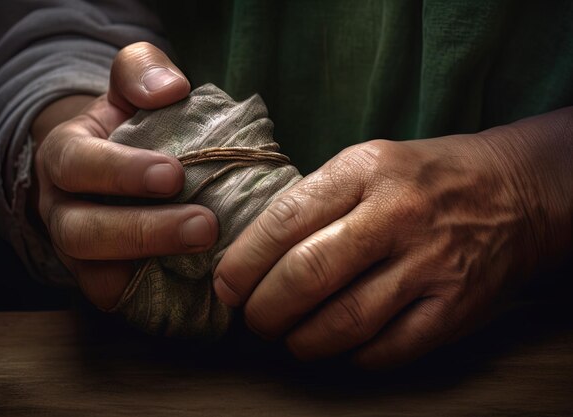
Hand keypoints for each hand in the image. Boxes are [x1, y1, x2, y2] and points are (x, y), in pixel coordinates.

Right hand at [30, 42, 217, 308]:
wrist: (112, 166)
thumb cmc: (128, 128)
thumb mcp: (129, 88)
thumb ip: (142, 72)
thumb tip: (171, 89)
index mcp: (65, 156)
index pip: (77, 164)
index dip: (121, 173)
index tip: (173, 174)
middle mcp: (62, 209)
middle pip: (82, 232)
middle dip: (143, 231)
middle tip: (205, 226)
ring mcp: (79, 254)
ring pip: (95, 276)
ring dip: (152, 269)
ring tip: (207, 255)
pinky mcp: (103, 283)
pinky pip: (121, 302)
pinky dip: (155, 300)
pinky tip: (202, 287)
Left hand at [214, 109, 572, 367]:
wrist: (512, 190)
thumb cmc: (421, 179)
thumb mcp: (365, 163)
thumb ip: (312, 203)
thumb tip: (251, 256)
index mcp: (364, 170)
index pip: (284, 221)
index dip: (243, 262)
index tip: (227, 286)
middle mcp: (396, 215)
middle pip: (307, 275)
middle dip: (264, 310)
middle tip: (253, 319)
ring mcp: (429, 263)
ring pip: (343, 321)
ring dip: (301, 340)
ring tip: (290, 337)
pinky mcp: (454, 306)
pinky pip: (387, 349)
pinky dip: (351, 357)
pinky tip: (339, 346)